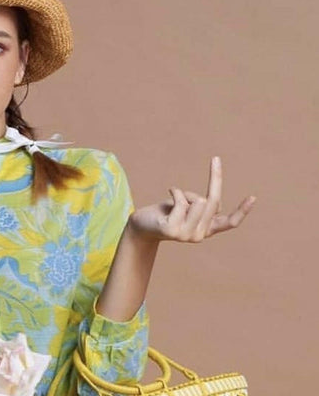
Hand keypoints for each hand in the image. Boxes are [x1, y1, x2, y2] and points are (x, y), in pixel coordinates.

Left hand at [128, 156, 255, 241]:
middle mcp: (199, 235)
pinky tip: (169, 194)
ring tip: (174, 200)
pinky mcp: (172, 230)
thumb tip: (204, 202)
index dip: (242, 211)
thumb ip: (201, 204)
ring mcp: (186, 235)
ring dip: (187, 193)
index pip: (229, 222)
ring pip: (198, 200)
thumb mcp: (189, 205)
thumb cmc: (166, 212)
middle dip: (215, 179)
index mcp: (206, 229)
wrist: (141, 226)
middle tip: (215, 160)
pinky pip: (181, 200)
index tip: (253, 197)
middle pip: (213, 201)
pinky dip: (176, 191)